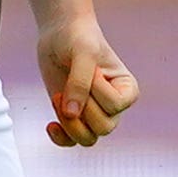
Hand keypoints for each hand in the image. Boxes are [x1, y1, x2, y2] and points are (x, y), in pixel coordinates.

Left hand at [36, 10, 138, 147]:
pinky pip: (71, 142)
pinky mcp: (74, 117)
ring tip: (57, 97)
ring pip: (88, 139)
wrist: (59, 34)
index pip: (115, 106)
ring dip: (69, 124)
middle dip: (81, 109)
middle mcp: (115, 106)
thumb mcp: (82, 54)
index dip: (96, 91)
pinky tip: (50, 124)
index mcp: (127, 90)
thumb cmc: (77, 38)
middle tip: (66, 86)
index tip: (89, 70)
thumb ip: (79, 83)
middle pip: (104, 128)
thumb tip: (72, 115)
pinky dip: (60, 138)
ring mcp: (95, 113)